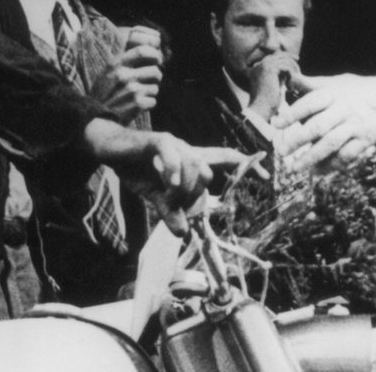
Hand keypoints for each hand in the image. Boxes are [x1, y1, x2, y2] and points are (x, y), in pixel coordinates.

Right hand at [85, 120, 259, 234]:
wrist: (110, 149)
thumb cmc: (136, 169)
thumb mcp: (156, 197)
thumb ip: (170, 212)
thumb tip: (183, 234)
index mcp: (191, 161)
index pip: (225, 159)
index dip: (246, 166)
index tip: (266, 177)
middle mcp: (187, 150)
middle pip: (208, 173)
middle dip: (196, 195)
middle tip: (176, 204)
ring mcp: (174, 144)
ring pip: (194, 167)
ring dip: (183, 189)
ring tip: (166, 196)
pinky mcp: (157, 141)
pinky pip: (172, 154)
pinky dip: (173, 171)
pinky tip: (169, 184)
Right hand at [91, 28, 163, 123]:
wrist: (94, 120)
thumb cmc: (104, 95)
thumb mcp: (108, 73)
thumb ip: (125, 63)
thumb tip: (153, 54)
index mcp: (115, 64)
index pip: (142, 50)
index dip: (154, 54)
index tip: (157, 59)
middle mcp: (123, 75)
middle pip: (155, 70)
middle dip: (155, 78)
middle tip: (148, 83)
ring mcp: (131, 89)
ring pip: (155, 87)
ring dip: (150, 93)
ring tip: (137, 97)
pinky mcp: (137, 103)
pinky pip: (153, 101)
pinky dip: (147, 105)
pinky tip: (136, 107)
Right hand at [245, 53, 301, 120]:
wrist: (261, 109)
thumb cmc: (267, 102)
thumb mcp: (273, 86)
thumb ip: (277, 76)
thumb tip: (287, 70)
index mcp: (256, 69)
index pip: (272, 57)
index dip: (284, 57)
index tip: (295, 60)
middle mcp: (258, 65)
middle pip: (278, 55)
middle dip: (290, 58)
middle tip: (298, 64)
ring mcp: (263, 66)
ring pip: (284, 60)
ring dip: (292, 68)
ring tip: (295, 79)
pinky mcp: (269, 69)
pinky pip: (286, 66)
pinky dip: (291, 74)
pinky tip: (290, 86)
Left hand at [272, 73, 375, 171]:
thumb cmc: (361, 90)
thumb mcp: (340, 82)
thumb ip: (315, 83)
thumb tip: (292, 78)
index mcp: (335, 93)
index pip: (310, 103)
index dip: (292, 114)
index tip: (276, 124)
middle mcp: (345, 110)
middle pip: (319, 126)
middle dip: (298, 140)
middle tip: (280, 151)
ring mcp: (356, 126)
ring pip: (332, 144)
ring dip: (312, 157)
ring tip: (294, 168)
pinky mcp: (365, 141)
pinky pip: (347, 156)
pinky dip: (332, 165)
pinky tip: (317, 172)